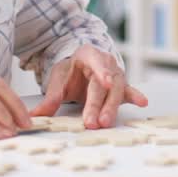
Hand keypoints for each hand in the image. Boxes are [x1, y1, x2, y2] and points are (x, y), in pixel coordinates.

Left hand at [30, 45, 147, 128]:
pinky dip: (135, 96)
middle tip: (92, 121)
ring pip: (116, 90)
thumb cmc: (71, 70)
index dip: (101, 71)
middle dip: (98, 104)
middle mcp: (106, 62)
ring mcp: (115, 74)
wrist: (81, 65)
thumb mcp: (58, 78)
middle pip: (104, 84)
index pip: (96, 61)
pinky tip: (142, 102)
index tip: (104, 81)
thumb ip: (51, 97)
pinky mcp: (120, 86)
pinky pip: (128, 91)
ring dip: (111, 107)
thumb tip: (35, 115)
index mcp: (88, 54)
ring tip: (106, 122)